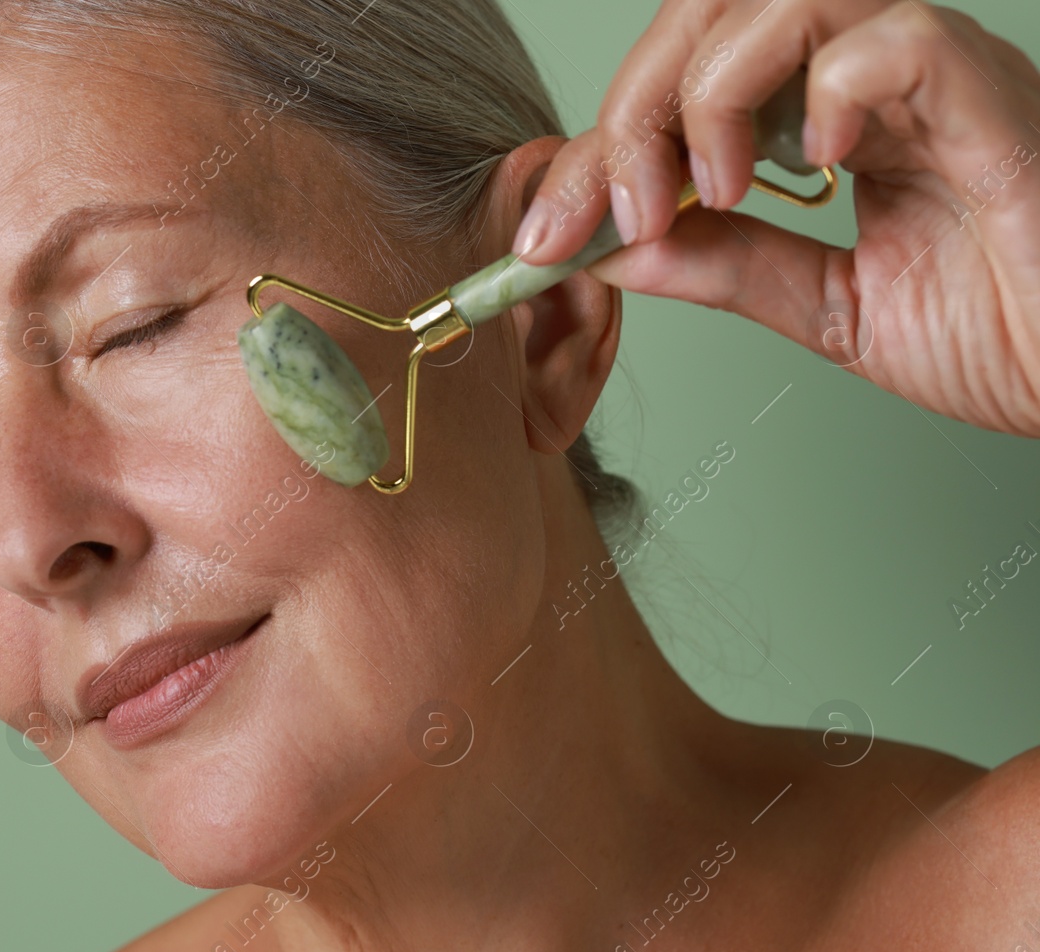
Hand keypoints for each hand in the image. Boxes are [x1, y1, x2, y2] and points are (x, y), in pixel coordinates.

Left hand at [513, 0, 1039, 437]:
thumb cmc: (1008, 330)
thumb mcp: (828, 306)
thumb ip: (726, 266)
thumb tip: (616, 252)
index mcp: (829, 120)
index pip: (683, 86)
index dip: (601, 152)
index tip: (547, 237)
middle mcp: (871, 80)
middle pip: (712, 17)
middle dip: (632, 114)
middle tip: (612, 215)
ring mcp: (928, 78)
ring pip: (785, 3)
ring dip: (710, 99)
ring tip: (710, 195)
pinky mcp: (986, 94)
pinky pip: (893, 39)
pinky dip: (828, 93)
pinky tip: (812, 165)